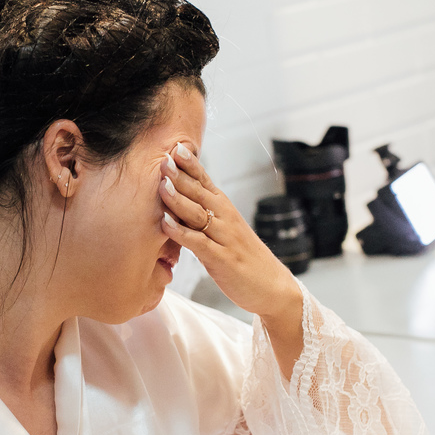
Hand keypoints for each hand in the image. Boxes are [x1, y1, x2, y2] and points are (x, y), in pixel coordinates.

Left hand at [159, 143, 300, 321]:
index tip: (175, 147)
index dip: (191, 165)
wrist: (272, 287)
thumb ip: (204, 215)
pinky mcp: (222, 260)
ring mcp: (224, 239)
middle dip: (181, 176)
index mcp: (226, 210)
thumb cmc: (244, 258)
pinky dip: (181, 233)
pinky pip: (198, 243)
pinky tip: (166, 224)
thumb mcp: (225, 231)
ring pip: (198, 214)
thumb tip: (178, 201)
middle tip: (163, 159)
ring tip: (161, 185)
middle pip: (200, 193)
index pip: (206, 181)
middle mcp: (226, 219)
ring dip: (178, 199)